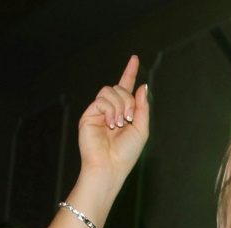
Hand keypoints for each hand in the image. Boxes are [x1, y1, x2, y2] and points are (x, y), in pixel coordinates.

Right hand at [78, 55, 149, 185]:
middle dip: (129, 101)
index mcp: (124, 112)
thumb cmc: (126, 153)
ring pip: (111, 91)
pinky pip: (102, 99)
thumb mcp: (141, 129)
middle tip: (129, 119)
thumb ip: (142, 108)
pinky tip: (111, 124)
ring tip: (120, 124)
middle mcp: (111, 109)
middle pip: (120, 88)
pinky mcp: (89, 114)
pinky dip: (110, 110)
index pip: (126, 88)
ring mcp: (98, 111)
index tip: (135, 58)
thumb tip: (142, 86)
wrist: (110, 166)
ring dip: (121, 106)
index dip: (130, 72)